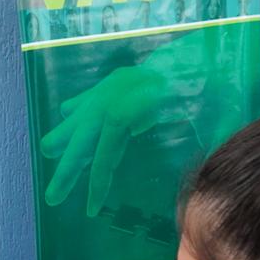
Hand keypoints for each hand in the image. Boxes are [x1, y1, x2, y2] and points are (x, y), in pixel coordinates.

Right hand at [39, 31, 213, 216]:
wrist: (209, 51)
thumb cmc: (212, 86)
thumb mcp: (211, 118)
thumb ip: (199, 147)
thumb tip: (194, 182)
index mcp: (137, 101)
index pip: (107, 149)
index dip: (97, 179)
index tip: (92, 207)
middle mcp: (119, 92)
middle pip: (86, 134)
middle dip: (68, 168)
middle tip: (51, 197)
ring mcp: (118, 83)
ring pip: (84, 115)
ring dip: (65, 136)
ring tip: (47, 153)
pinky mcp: (123, 78)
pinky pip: (95, 95)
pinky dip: (81, 106)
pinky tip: (67, 113)